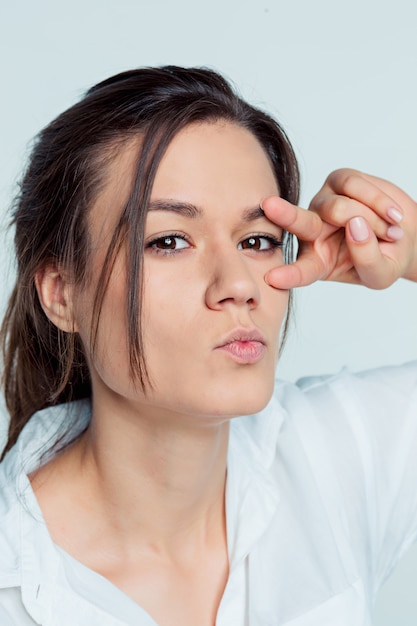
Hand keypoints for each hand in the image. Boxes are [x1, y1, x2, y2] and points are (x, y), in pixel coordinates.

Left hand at [263, 169, 416, 289]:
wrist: (406, 233)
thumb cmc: (387, 258)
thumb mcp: (381, 274)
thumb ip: (368, 260)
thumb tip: (355, 225)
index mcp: (317, 262)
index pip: (301, 270)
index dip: (289, 275)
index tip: (272, 279)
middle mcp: (313, 232)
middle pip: (300, 223)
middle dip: (285, 215)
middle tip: (269, 206)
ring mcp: (323, 204)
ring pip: (340, 208)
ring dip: (373, 222)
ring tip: (390, 233)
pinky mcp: (339, 181)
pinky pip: (354, 186)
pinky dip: (379, 202)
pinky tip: (393, 215)